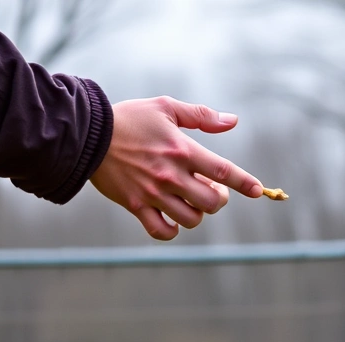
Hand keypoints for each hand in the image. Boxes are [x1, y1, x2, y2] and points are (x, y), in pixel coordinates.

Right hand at [91, 97, 265, 240]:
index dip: (243, 182)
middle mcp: (170, 175)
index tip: (257, 190)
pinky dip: (172, 229)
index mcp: (182, 150)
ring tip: (188, 199)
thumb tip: (233, 121)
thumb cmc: (129, 118)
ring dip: (196, 212)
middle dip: (218, 199)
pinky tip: (172, 217)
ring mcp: (153, 193)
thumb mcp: (166, 107)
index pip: (222, 171)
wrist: (87, 134)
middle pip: (212, 203)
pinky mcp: (136, 206)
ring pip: (191, 219)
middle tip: (209, 189)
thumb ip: (201, 116)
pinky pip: (162, 231)